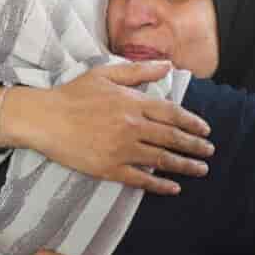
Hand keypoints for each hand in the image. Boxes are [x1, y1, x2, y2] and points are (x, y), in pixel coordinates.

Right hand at [0, 61, 214, 194]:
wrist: (44, 118)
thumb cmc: (73, 94)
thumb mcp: (106, 73)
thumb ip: (139, 71)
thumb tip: (167, 66)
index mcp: (133, 103)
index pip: (172, 113)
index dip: (192, 122)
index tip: (206, 130)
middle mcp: (132, 126)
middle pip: (172, 138)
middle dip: (195, 145)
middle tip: (210, 151)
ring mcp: (121, 149)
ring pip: (161, 159)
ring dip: (185, 165)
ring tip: (201, 169)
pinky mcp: (109, 169)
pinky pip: (141, 179)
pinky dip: (159, 185)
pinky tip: (174, 188)